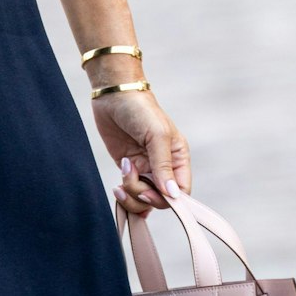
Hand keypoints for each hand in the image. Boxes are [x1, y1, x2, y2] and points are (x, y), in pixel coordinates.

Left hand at [91, 88, 190, 218]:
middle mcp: (163, 167)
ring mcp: (145, 169)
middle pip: (161, 200)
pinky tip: (118, 189)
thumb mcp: (156, 135)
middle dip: (145, 195)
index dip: (168, 199)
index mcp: (178, 158)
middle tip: (131, 179)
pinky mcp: (128, 168)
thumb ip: (163, 165)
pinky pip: (130, 193)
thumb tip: (173, 195)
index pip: (182, 192)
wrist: (113, 95)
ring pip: (144, 200)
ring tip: (124, 171)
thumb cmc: (140, 110)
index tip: (150, 191)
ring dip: (131, 194)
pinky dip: (125, 198)